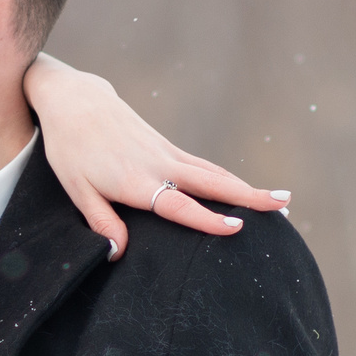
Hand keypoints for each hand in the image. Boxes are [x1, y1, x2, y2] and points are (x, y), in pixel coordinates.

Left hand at [24, 53, 291, 260]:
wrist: (76, 101)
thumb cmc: (70, 149)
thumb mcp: (76, 190)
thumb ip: (101, 222)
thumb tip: (118, 255)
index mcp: (136, 180)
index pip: (179, 204)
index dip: (207, 219)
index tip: (237, 228)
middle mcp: (160, 165)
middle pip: (212, 183)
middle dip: (250, 196)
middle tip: (284, 206)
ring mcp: (167, 153)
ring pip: (214, 173)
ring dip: (247, 188)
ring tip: (280, 201)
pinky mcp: (168, 147)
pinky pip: (205, 167)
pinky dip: (228, 179)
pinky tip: (244, 190)